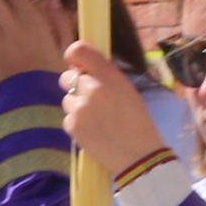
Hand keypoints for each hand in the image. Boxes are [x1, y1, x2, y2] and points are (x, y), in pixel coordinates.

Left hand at [57, 41, 165, 180]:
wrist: (139, 155)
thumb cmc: (138, 122)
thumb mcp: (127, 90)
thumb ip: (105, 76)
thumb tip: (82, 69)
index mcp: (108, 75)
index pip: (78, 50)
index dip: (74, 56)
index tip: (77, 65)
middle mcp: (91, 88)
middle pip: (66, 77)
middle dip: (75, 86)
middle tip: (90, 99)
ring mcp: (78, 107)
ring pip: (67, 100)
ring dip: (77, 106)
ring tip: (97, 120)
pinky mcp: (71, 125)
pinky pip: (68, 118)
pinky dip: (77, 124)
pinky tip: (93, 131)